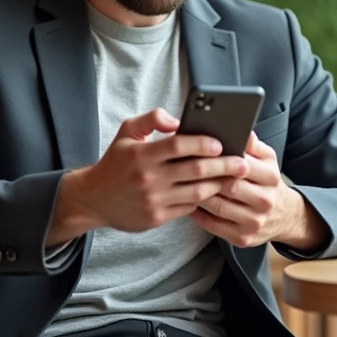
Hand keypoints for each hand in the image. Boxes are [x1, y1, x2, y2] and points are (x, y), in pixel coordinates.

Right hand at [58, 108, 249, 234]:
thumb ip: (151, 118)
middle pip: (195, 170)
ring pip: (197, 192)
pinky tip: (215, 192)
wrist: (94, 198)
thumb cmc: (115, 162)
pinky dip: (204, 200)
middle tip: (242, 163)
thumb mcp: (127, 132)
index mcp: (141, 154)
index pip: (179, 145)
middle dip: (224, 166)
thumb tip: (178, 120)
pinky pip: (188, 208)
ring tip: (234, 178)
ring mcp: (153, 200)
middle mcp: (148, 178)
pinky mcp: (156, 218)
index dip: (203, 143)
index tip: (220, 143)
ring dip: (219, 185)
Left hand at [189, 131, 305, 247]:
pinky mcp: (243, 238)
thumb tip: (240, 130)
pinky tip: (187, 203)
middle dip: (205, 177)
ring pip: (218, 206)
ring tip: (182, 183)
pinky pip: (214, 225)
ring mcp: (255, 221)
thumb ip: (253, 144)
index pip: (241, 165)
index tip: (199, 151)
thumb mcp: (267, 159)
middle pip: (228, 186)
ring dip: (198, 194)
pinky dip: (198, 214)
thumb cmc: (267, 182)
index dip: (218, 159)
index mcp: (271, 177)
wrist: (284, 216)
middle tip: (184, 167)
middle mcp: (266, 200)